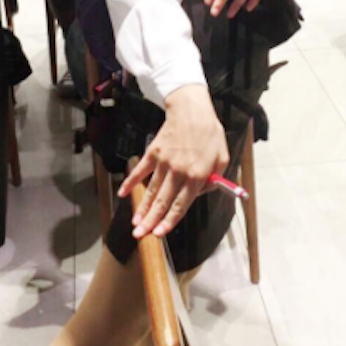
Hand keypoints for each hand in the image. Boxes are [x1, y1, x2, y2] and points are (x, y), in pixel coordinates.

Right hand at [118, 86, 228, 237]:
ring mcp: (164, 162)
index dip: (170, 221)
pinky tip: (123, 194)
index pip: (182, 205)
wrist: (192, 110)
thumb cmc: (209, 134)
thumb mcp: (222, 158)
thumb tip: (202, 193)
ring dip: (142, 208)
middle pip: (163, 202)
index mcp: (197, 175)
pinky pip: (141, 171)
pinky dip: (131, 182)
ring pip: (152, 190)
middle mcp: (179, 172)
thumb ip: (215, 179)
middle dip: (151, 221)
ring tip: (135, 223)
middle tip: (140, 235)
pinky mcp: (154, 153)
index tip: (160, 234)